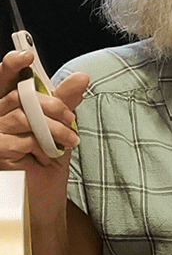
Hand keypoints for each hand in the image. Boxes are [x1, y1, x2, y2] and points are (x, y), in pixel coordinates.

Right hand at [0, 48, 88, 213]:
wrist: (46, 198)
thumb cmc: (50, 162)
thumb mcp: (63, 127)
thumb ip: (67, 102)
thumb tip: (82, 77)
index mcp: (11, 106)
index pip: (6, 79)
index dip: (12, 65)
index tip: (26, 56)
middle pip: (19, 96)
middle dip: (52, 104)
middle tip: (69, 118)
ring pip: (22, 116)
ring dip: (53, 128)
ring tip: (69, 140)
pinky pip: (19, 138)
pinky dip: (40, 145)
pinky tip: (48, 154)